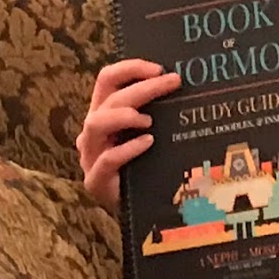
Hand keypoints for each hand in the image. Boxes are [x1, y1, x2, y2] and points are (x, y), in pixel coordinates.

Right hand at [76, 59, 181, 209]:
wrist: (139, 210)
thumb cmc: (148, 166)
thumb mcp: (153, 133)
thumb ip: (159, 112)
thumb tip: (187, 86)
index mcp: (104, 113)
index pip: (107, 79)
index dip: (131, 68)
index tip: (160, 68)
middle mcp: (93, 131)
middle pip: (109, 98)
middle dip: (143, 88)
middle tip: (173, 83)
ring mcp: (91, 156)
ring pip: (96, 124)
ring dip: (124, 115)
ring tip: (150, 120)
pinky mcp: (95, 181)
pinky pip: (107, 160)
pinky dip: (128, 149)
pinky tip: (148, 143)